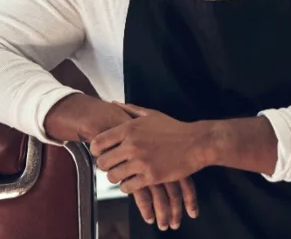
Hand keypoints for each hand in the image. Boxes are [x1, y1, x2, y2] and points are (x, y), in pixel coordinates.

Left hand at [91, 103, 210, 194]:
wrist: (195, 143)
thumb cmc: (173, 128)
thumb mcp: (151, 114)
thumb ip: (129, 109)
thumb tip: (112, 103)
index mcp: (129, 129)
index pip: (98, 142)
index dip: (95, 150)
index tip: (100, 153)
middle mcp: (132, 145)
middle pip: (102, 162)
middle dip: (104, 166)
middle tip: (111, 166)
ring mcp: (141, 162)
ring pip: (113, 176)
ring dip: (115, 177)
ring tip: (121, 174)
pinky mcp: (151, 177)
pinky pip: (128, 187)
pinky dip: (127, 186)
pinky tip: (132, 182)